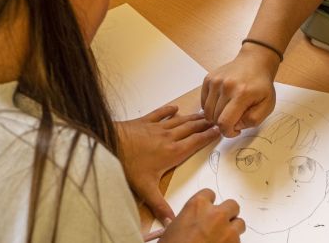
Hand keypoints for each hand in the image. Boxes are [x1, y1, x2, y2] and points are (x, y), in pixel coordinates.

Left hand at [117, 105, 219, 223]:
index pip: (196, 142)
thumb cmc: (128, 164)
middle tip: (215, 120)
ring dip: (192, 118)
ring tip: (203, 114)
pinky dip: (169, 110)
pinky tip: (175, 107)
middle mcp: (168, 137)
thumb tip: (171, 221)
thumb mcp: (146, 188)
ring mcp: (157, 127)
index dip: (209, 136)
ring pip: (179, 121)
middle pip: (191, 129)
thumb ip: (160, 205)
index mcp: (173, 152)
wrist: (109, 142)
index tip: (219, 131)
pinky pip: (161, 113)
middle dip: (204, 125)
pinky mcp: (145, 121)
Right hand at [159, 189, 244, 242]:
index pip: (210, 194)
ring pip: (240, 223)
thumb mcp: (170, 231)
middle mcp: (215, 215)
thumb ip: (181, 223)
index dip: (208, 203)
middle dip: (227, 213)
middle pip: (232, 205)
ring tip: (223, 238)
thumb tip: (178, 226)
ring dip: (233, 229)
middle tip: (219, 223)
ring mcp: (228, 231)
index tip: (207, 210)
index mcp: (197, 206)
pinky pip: (239, 241)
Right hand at [201, 44, 278, 137]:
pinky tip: (222, 103)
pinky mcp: (208, 79)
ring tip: (228, 111)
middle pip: (215, 118)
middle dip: (224, 124)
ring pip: (207, 112)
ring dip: (216, 116)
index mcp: (242, 94)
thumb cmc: (261, 85)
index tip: (235, 131)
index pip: (225, 122)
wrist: (254, 62)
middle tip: (234, 118)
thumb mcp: (268, 105)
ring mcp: (215, 81)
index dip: (228, 132)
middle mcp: (226, 86)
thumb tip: (235, 126)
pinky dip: (211, 107)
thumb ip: (253, 120)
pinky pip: (203, 102)